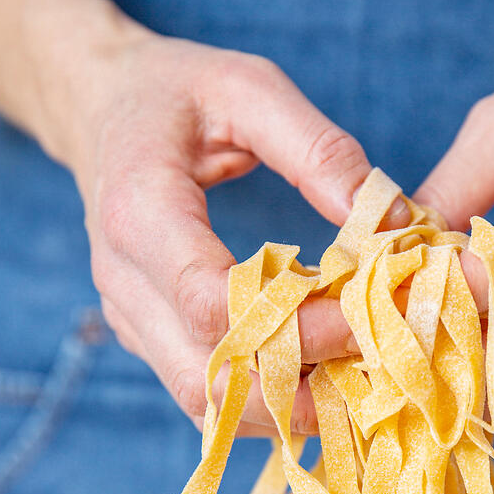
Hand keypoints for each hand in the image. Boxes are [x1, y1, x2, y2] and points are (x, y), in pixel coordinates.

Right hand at [72, 32, 406, 434]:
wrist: (100, 111)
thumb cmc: (175, 93)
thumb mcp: (248, 87)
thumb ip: (318, 148)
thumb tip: (394, 220)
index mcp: (140, 213)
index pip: (214, 304)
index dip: (298, 324)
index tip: (366, 313)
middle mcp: (124, 281)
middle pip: (208, 376)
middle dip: (298, 386)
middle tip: (372, 364)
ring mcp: (130, 316)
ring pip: (205, 402)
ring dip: (284, 406)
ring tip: (353, 381)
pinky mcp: (147, 335)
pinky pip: (205, 391)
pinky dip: (264, 399)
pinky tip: (316, 376)